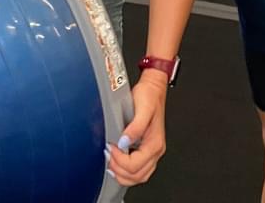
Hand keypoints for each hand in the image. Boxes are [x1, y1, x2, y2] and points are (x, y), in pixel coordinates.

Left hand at [106, 72, 167, 186]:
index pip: (135, 165)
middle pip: (137, 176)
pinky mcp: (147, 148)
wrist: (153, 88)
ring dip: (123, 174)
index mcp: (155, 143)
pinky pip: (139, 169)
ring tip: (111, 163)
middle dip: (119, 170)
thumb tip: (123, 143)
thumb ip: (135, 127)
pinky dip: (127, 171)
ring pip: (139, 176)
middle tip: (108, 156)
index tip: (110, 148)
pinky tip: (118, 164)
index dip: (119, 160)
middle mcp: (156, 150)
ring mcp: (152, 151)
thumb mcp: (143, 108)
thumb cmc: (150, 96)